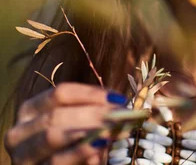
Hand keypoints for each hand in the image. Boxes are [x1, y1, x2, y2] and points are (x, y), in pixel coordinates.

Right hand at [5, 83, 126, 164]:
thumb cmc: (69, 144)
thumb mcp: (78, 124)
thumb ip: (92, 113)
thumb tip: (117, 104)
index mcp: (31, 110)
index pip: (61, 93)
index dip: (92, 94)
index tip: (118, 98)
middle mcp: (20, 131)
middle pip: (56, 115)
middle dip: (92, 114)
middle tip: (119, 116)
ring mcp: (23, 156)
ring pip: (52, 137)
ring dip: (86, 132)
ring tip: (111, 132)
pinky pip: (56, 162)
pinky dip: (79, 153)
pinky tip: (98, 151)